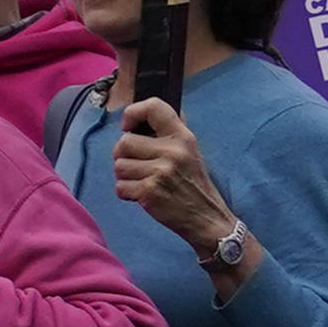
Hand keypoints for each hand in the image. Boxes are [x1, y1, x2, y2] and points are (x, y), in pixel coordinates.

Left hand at [110, 100, 240, 261]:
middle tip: (136, 166)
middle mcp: (173, 151)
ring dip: (125, 176)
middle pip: (124, 142)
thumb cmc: (194, 184)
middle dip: (123, 156)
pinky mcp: (150, 192)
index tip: (128, 127)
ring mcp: (161, 172)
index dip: (132, 113)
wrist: (208, 219)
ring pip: (119, 166)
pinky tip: (141, 195)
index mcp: (183, 137)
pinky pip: (120, 187)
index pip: (153, 107)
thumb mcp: (191, 151)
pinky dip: (126, 193)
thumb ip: (172, 131)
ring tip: (142, 182)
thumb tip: (148, 109)